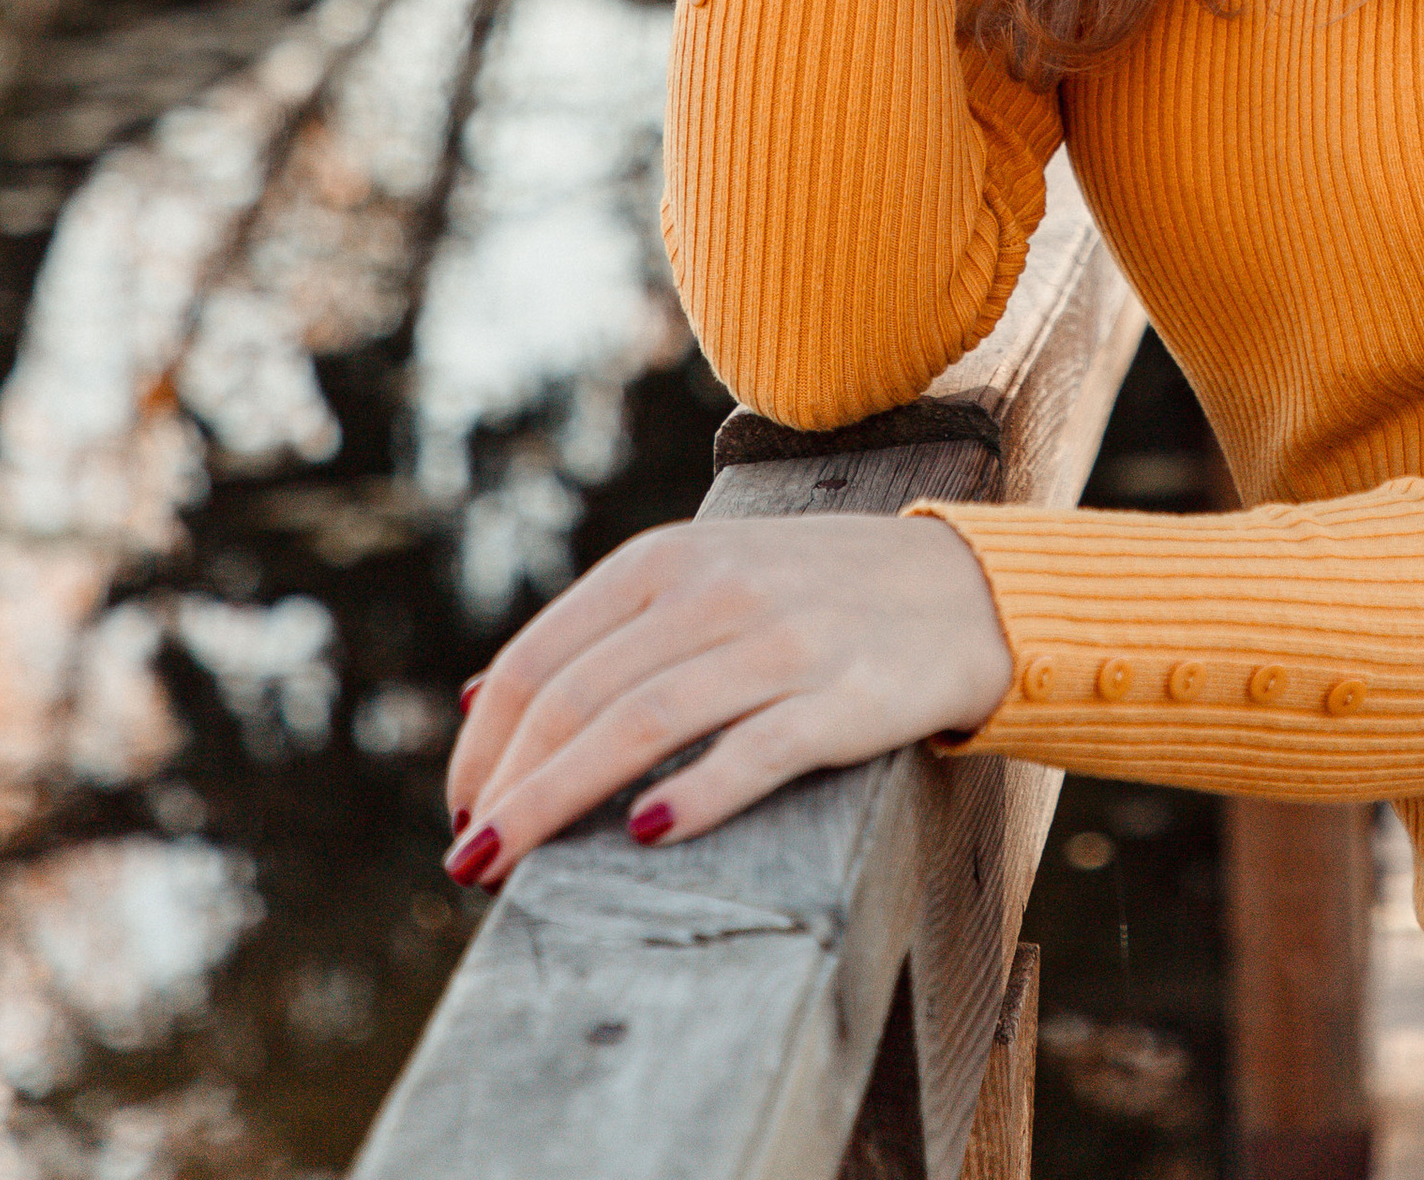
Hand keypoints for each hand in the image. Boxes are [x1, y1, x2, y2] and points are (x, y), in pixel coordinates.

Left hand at [442, 511, 1015, 886]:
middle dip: (509, 787)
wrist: (963, 588)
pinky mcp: (845, 698)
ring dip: (560, 801)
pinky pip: (756, 748)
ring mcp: (783, 641)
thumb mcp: (700, 577)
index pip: (540, 657)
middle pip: (579, 697)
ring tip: (510, 863)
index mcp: (668, 559)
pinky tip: (646, 834)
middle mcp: (717, 590)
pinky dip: (694, 792)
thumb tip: (469, 701)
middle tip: (468, 859)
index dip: (485, 742)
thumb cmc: (810, 595)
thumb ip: (597, 632)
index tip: (460, 809)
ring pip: (643, 722)